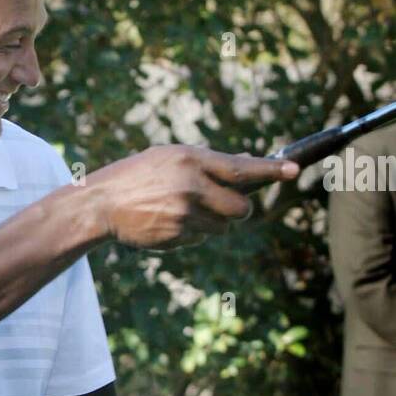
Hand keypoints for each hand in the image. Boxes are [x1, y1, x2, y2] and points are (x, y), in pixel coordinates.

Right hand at [83, 147, 298, 250]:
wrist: (100, 203)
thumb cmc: (138, 175)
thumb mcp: (170, 157)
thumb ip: (208, 162)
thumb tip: (249, 164)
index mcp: (192, 160)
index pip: (242, 168)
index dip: (271, 171)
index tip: (295, 170)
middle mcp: (192, 186)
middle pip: (240, 208)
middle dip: (238, 210)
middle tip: (226, 205)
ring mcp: (184, 214)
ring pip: (221, 227)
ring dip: (212, 222)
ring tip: (181, 210)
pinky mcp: (176, 236)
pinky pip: (199, 238)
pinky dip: (190, 233)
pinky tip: (167, 222)